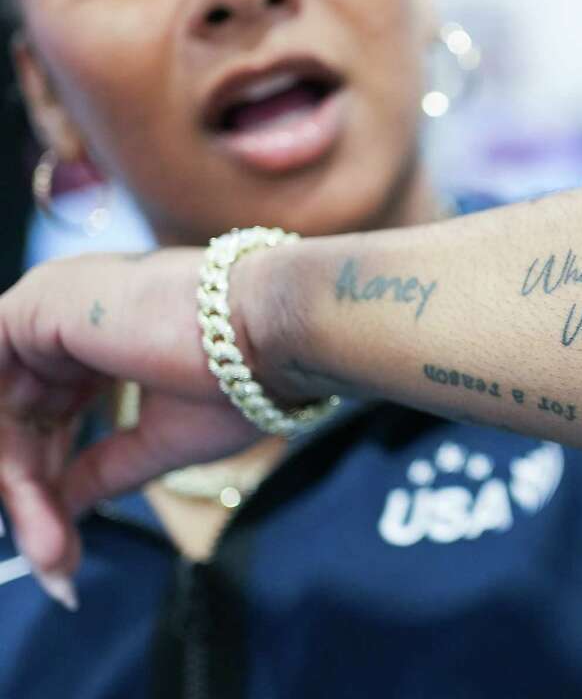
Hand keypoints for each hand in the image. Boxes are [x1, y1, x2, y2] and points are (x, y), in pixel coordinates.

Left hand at [0, 250, 265, 605]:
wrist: (273, 335)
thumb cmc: (243, 378)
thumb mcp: (163, 440)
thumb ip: (104, 469)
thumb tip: (66, 508)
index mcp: (102, 334)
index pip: (48, 414)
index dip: (47, 481)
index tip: (62, 548)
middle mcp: (70, 313)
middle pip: (17, 415)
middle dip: (29, 492)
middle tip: (54, 558)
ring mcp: (50, 304)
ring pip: (0, 404)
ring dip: (17, 479)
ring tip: (51, 543)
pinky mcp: (37, 306)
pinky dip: (1, 444)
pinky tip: (19, 487)